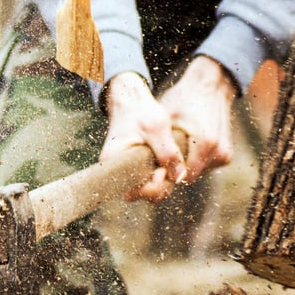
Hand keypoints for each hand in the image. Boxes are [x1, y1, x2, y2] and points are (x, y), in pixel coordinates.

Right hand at [101, 72, 185, 202]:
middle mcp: (115, 170)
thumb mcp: (157, 128)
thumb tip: (179, 176)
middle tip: (169, 167)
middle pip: (141, 193)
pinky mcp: (133, 166)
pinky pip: (147, 178)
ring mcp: (125, 169)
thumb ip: (168, 152)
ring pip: (146, 187)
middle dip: (160, 186)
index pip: (133, 191)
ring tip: (170, 162)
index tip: (163, 171)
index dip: (152, 187)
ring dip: (162, 180)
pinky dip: (159, 174)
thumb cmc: (141, 111)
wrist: (131, 100)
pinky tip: (167, 161)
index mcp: (114, 162)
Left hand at [159, 55, 238, 181]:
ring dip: (185, 165)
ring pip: (197, 172)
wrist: (210, 85)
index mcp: (206, 144)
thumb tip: (152, 172)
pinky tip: (187, 147)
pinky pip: (205, 166)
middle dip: (175, 170)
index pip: (181, 177)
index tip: (156, 166)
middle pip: (189, 176)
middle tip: (163, 156)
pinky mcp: (227, 155)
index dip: (167, 174)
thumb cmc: (183, 99)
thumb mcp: (166, 119)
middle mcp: (219, 152)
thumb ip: (161, 147)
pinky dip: (194, 160)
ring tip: (175, 148)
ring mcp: (225, 155)